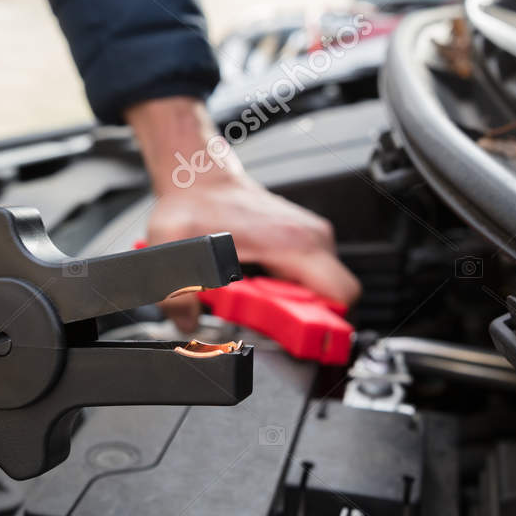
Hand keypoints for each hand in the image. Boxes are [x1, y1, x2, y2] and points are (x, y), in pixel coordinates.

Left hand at [126, 96, 359, 318]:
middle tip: (268, 321)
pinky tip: (260, 291)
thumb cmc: (196, 203)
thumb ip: (175, 290)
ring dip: (296, 308)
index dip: (325, 325)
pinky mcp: (305, 244)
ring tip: (258, 304)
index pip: (342, 294)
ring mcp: (312, 240)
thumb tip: (186, 321)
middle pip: (337, 300)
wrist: (200, 178)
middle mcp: (312, 239)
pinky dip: (291, 294)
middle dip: (307, 322)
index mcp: (294, 242)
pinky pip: (313, 281)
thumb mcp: (173, 246)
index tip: (297, 336)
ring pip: (325, 292)